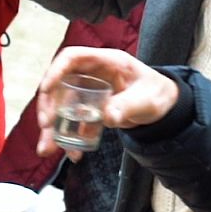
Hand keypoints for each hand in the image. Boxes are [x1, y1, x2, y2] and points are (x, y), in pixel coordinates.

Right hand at [32, 47, 178, 159]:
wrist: (164, 106)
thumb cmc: (157, 93)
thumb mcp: (146, 99)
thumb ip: (127, 106)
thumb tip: (107, 117)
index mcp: (106, 62)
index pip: (72, 58)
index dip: (55, 70)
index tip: (46, 89)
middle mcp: (92, 75)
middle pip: (60, 84)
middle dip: (48, 106)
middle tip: (46, 125)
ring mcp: (88, 93)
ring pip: (62, 107)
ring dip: (53, 128)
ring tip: (47, 149)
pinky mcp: (90, 110)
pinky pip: (74, 123)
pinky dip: (70, 139)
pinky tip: (73, 153)